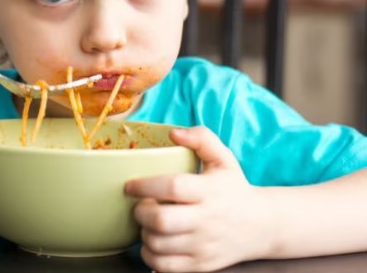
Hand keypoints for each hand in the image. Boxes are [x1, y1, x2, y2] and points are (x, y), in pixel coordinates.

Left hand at [124, 126, 269, 271]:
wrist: (262, 226)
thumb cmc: (233, 188)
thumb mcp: (223, 158)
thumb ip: (201, 138)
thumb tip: (173, 133)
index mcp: (209, 191)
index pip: (172, 187)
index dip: (145, 185)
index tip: (130, 185)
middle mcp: (207, 220)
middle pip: (161, 220)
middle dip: (140, 212)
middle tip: (139, 205)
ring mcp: (203, 245)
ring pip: (158, 244)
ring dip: (143, 233)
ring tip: (148, 223)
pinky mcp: (201, 265)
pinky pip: (164, 266)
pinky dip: (150, 256)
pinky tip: (153, 242)